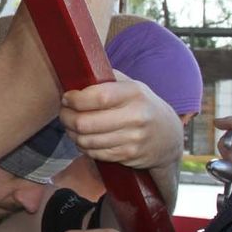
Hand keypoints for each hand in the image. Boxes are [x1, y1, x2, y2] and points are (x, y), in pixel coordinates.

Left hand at [59, 77, 183, 169]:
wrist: (168, 136)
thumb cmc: (142, 105)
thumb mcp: (132, 86)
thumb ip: (106, 79)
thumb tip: (76, 75)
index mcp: (134, 93)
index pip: (98, 97)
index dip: (75, 99)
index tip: (67, 98)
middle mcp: (136, 116)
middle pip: (86, 122)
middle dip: (67, 118)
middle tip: (63, 113)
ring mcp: (133, 139)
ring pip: (87, 140)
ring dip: (72, 133)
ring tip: (71, 126)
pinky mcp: (128, 156)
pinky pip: (95, 153)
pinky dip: (84, 146)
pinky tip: (84, 138)